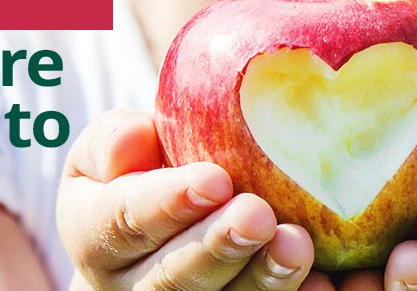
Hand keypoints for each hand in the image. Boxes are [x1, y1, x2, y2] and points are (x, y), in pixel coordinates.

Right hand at [56, 110, 324, 289]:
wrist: (160, 234)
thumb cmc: (143, 173)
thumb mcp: (117, 148)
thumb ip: (118, 139)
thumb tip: (135, 139)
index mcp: (95, 235)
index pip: (121, 221)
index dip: (165, 204)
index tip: (214, 179)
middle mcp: (129, 287)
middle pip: (170, 277)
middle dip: (216, 246)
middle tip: (258, 215)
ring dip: (261, 278)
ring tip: (297, 245)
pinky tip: (321, 282)